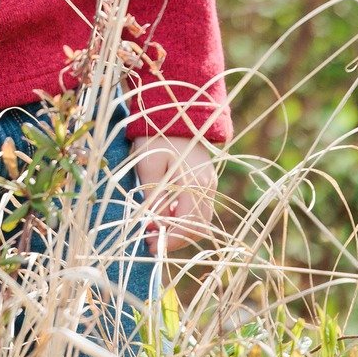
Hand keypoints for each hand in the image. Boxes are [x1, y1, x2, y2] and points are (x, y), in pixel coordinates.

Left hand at [125, 133, 217, 247]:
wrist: (173, 112)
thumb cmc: (156, 136)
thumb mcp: (148, 165)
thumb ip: (154, 197)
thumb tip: (156, 226)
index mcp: (195, 183)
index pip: (188, 225)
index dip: (170, 239)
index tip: (150, 245)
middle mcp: (208, 186)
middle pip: (198, 227)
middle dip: (175, 238)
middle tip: (150, 242)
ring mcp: (209, 184)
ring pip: (199, 220)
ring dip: (179, 229)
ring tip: (154, 229)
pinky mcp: (205, 181)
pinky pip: (198, 209)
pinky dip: (183, 218)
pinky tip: (163, 214)